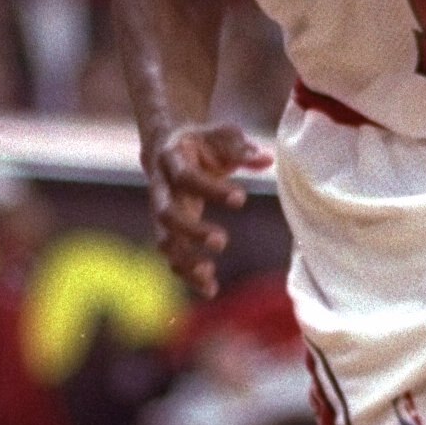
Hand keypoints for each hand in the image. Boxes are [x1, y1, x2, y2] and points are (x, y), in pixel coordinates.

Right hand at [147, 121, 271, 297]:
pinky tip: (210, 289)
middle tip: (221, 242)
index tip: (241, 199)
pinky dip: (188, 275)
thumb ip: (240, 147)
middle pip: (166, 214)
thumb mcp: (220, 135)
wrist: (166, 147)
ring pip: (165, 242)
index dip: (211, 189)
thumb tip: (265, 159)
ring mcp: (161, 213)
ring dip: (185, 261)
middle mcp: (160, 189)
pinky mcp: (168, 232)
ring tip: (210, 274)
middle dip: (191, 231)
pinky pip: (173, 257)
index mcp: (172, 159)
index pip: (186, 177)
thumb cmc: (201, 142)